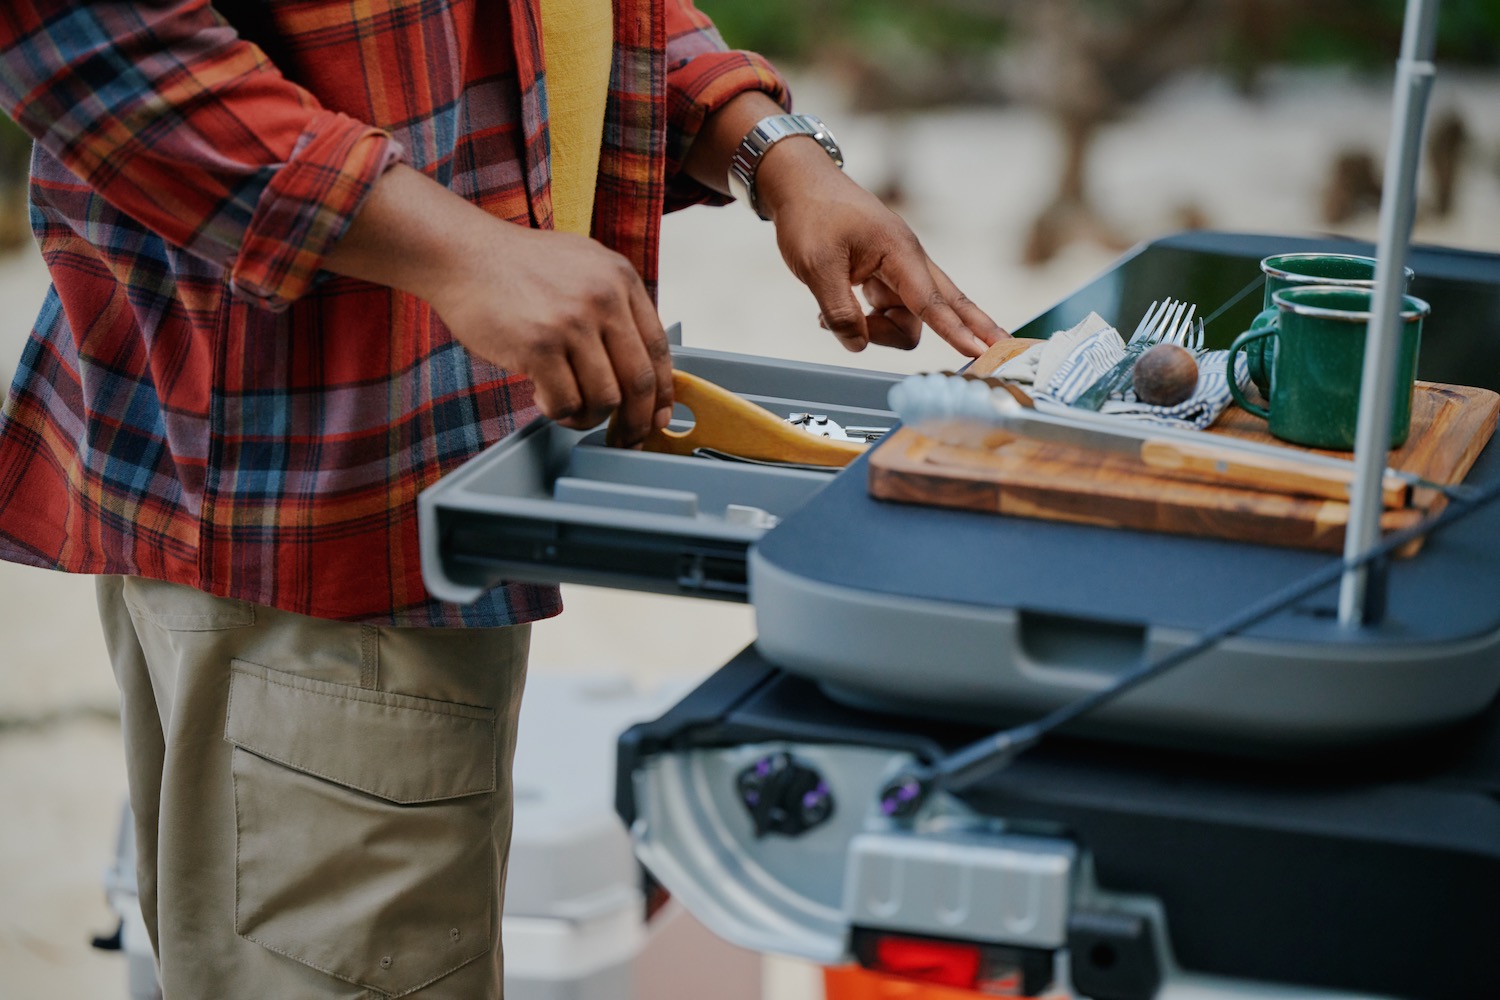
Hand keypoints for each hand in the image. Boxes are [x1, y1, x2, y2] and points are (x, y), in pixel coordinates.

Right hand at [428, 226, 672, 444]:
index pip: (658, 349)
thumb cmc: (517, 265)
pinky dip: (557, 411)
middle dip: (636, 421)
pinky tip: (542, 397)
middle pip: (640, 381)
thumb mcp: (583, 266)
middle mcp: (604, 298)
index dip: (662, 392)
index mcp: (621, 278)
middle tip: (625, 438)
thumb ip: (614, 305)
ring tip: (570, 409)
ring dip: (589, 417)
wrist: (463, 253)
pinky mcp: (539, 345)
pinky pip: (565, 402)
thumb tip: (638, 363)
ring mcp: (572, 322)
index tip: (658, 416)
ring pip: (605, 398)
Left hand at [757, 141, 1006, 356]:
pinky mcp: (884, 278)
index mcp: (899, 252)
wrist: (799, 183)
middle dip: (970, 329)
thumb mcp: (816, 266)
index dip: (956, 330)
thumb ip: (839, 312)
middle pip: (943, 307)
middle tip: (1002, 351)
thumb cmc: (811, 215)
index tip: (982, 350)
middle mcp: (907, 262)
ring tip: (827, 316)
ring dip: (874, 330)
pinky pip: (887, 314)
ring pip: (905, 320)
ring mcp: (897, 271)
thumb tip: (857, 345)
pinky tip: (829, 314)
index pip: (931, 302)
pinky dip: (864, 322)